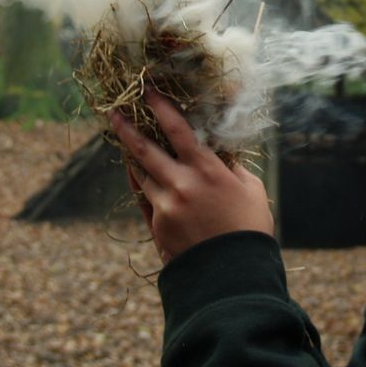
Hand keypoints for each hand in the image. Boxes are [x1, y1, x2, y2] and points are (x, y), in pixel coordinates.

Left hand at [110, 92, 274, 261]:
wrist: (232, 275)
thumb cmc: (249, 228)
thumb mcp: (251, 189)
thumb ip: (231, 167)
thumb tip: (219, 153)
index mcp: (207, 170)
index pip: (177, 129)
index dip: (161, 106)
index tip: (148, 92)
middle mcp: (181, 183)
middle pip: (145, 148)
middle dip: (127, 128)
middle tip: (114, 113)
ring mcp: (164, 205)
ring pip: (141, 173)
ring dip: (132, 156)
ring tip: (125, 142)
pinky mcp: (156, 226)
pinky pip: (142, 197)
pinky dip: (138, 182)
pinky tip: (134, 173)